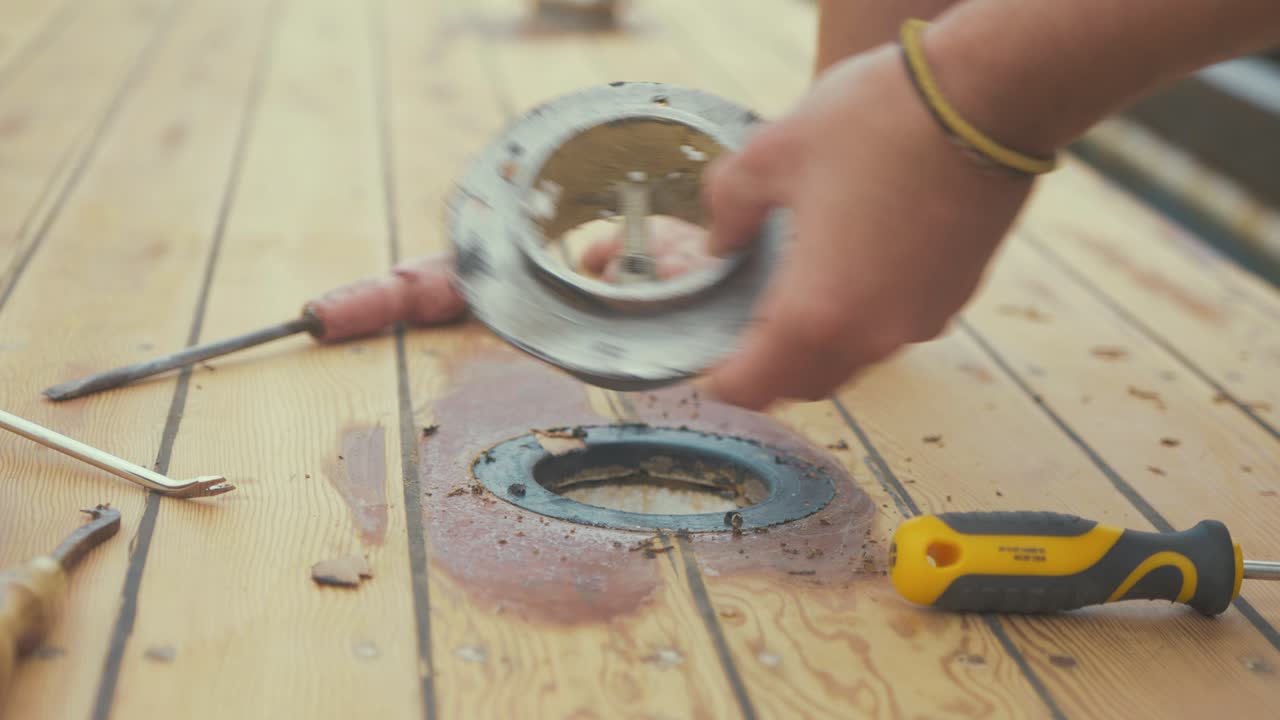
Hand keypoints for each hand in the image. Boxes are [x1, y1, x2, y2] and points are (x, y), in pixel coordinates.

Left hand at [685, 44, 1035, 409]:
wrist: (988, 98)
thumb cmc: (875, 123)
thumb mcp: (772, 152)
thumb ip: (728, 206)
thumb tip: (718, 243)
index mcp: (815, 313)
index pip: (754, 389)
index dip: (722, 383)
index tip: (709, 363)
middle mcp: (871, 335)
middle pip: (804, 384)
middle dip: (769, 369)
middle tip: (744, 327)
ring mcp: (919, 321)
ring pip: (852, 360)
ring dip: (819, 345)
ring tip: (797, 290)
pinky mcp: (954, 298)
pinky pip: (894, 330)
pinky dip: (864, 318)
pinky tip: (853, 266)